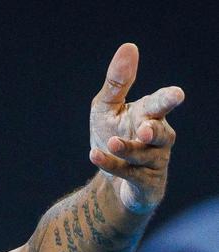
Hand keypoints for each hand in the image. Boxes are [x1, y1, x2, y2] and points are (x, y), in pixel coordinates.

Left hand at [89, 43, 183, 212]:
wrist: (111, 181)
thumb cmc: (111, 136)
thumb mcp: (107, 108)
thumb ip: (117, 83)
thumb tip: (129, 47)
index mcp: (149, 115)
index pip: (161, 104)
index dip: (168, 99)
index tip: (176, 95)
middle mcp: (157, 139)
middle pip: (162, 133)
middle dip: (155, 130)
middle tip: (145, 128)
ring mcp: (154, 162)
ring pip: (145, 156)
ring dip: (128, 149)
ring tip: (112, 142)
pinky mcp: (145, 184)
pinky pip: (129, 173)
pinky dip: (111, 164)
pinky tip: (94, 155)